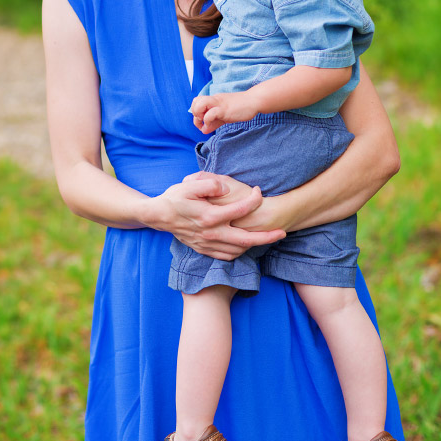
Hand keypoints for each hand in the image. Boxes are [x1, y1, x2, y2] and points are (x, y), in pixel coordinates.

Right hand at [149, 172, 285, 259]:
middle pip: (246, 240)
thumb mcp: (189, 184)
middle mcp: (211, 233)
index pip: (240, 210)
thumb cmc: (174, 198)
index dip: (254, 199)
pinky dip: (239, 252)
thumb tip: (226, 188)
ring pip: (238, 251)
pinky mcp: (203, 249)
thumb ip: (209, 184)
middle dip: (267, 237)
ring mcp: (207, 244)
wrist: (157, 216)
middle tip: (283, 232)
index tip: (259, 192)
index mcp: (210, 216)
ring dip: (254, 246)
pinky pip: (226, 256)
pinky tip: (245, 245)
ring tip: (266, 238)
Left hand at [190, 91, 258, 132]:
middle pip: (195, 102)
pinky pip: (211, 113)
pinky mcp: (224, 110)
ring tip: (205, 122)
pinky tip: (213, 125)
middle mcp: (214, 100)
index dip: (195, 112)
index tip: (202, 121)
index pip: (196, 101)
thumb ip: (214, 122)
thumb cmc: (241, 107)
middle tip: (202, 122)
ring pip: (200, 104)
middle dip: (195, 114)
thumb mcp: (224, 115)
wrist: (254, 101)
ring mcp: (219, 104)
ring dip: (198, 115)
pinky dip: (208, 120)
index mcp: (214, 100)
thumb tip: (204, 130)